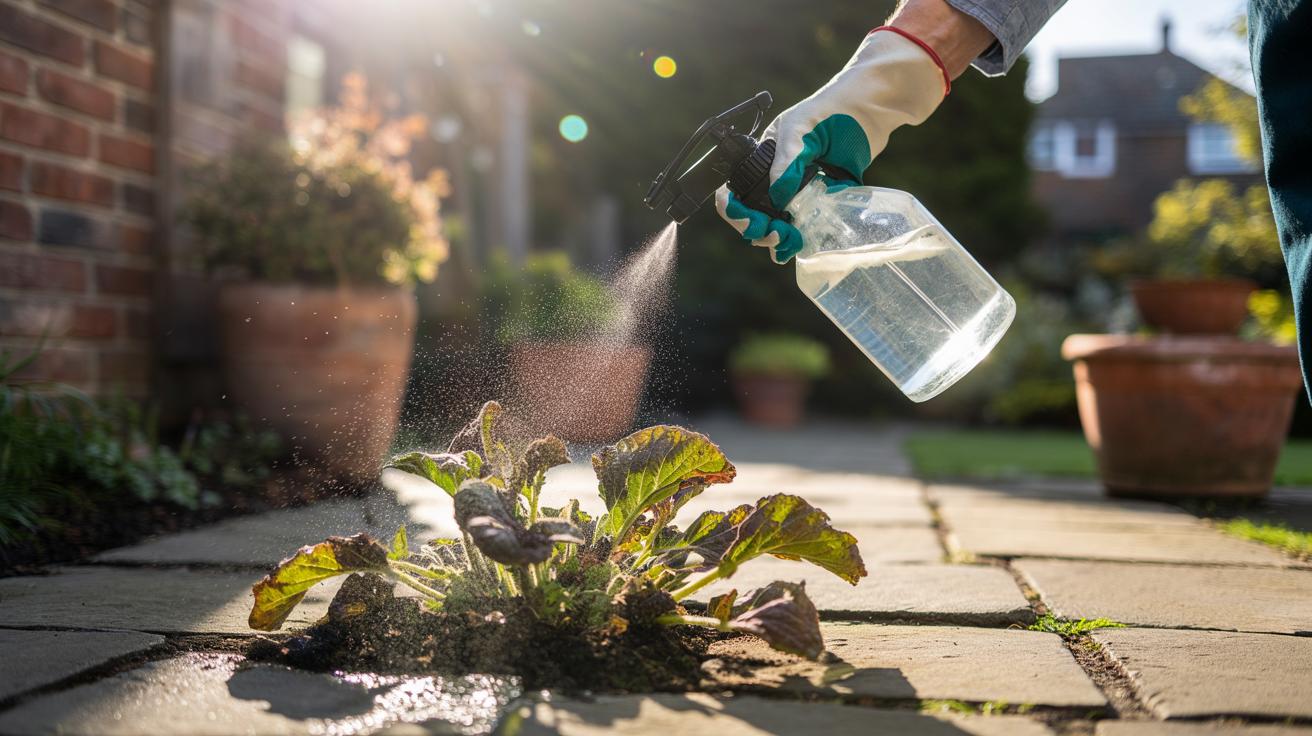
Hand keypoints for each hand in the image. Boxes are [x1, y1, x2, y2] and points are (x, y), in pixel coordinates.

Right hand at [716, 27, 948, 263]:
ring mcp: (799, 189)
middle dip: (758, 230)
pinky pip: (804, 224)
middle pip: (755, 213)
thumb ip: (787, 161)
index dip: (736, 210)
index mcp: (763, 159)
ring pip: (778, 223)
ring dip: (777, 239)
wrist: (870, 109)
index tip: (750, 222)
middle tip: (775, 235)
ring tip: (787, 244)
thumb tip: (778, 198)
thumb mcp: (800, 129)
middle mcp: (777, 177)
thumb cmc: (830, 110)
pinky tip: (798, 246)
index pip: (737, 190)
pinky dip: (798, 238)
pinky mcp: (822, 198)